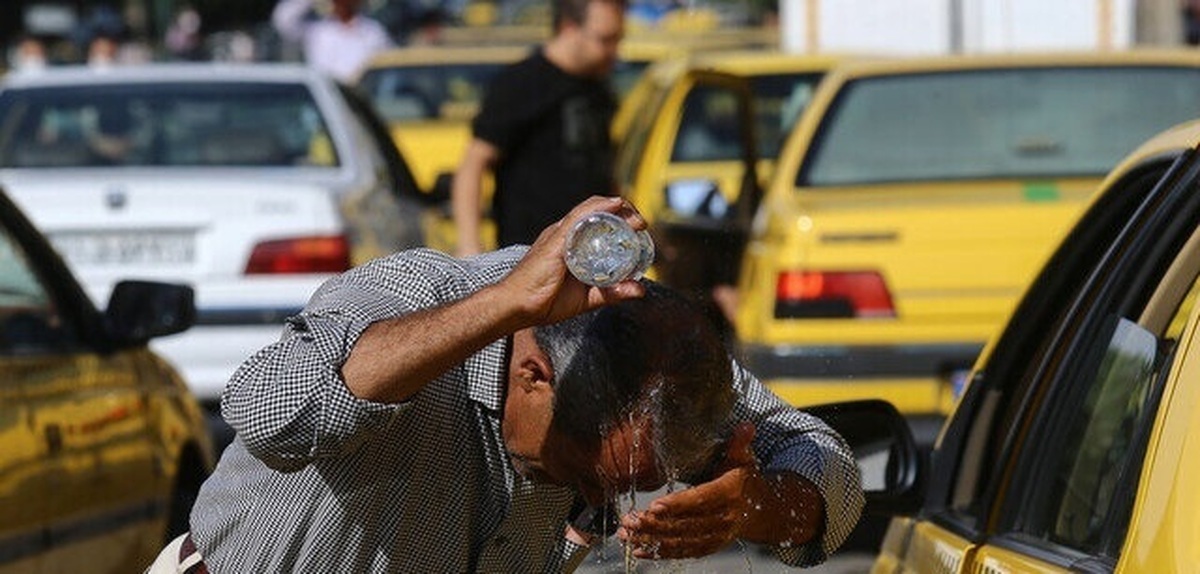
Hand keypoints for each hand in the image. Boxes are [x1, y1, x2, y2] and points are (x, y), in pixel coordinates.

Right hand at [500, 196, 646, 326]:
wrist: (518, 307)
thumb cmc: (545, 302)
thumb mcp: (588, 298)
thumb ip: (612, 293)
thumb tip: (640, 289)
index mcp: (569, 244)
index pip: (596, 222)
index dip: (619, 220)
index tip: (638, 229)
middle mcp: (564, 234)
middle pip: (596, 212)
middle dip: (623, 212)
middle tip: (641, 224)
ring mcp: (559, 234)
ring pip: (591, 210)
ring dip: (617, 209)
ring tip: (636, 217)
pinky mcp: (555, 239)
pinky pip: (579, 217)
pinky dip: (600, 208)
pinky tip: (616, 205)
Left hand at [616, 422, 758, 559]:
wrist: (761, 510)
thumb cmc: (744, 478)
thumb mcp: (742, 459)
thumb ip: (739, 443)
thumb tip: (746, 425)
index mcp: (729, 494)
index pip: (701, 500)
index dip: (678, 505)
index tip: (654, 506)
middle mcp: (723, 519)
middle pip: (686, 524)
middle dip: (655, 524)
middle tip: (629, 520)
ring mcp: (716, 536)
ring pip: (680, 541)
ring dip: (651, 539)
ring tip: (626, 534)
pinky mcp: (708, 547)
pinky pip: (682, 552)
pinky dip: (660, 553)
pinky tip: (637, 550)